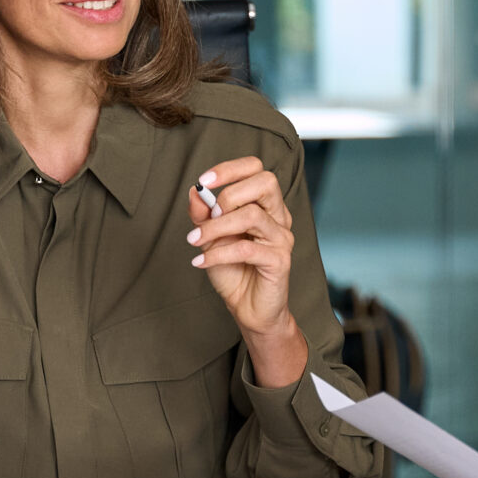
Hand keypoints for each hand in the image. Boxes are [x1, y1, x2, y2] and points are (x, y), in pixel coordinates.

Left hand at [187, 158, 307, 385]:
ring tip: (196, 241)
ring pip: (252, 215)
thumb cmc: (233, 270)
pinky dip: (218, 254)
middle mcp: (278, 217)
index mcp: (265, 206)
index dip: (230, 169)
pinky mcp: (279, 261)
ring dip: (217, 226)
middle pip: (266, 182)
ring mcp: (281, 238)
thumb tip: (196, 192)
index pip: (257, 170)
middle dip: (230, 193)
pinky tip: (201, 262)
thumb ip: (204, 215)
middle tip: (209, 214)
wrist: (248, 308)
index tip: (204, 181)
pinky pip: (246, 249)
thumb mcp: (211, 238)